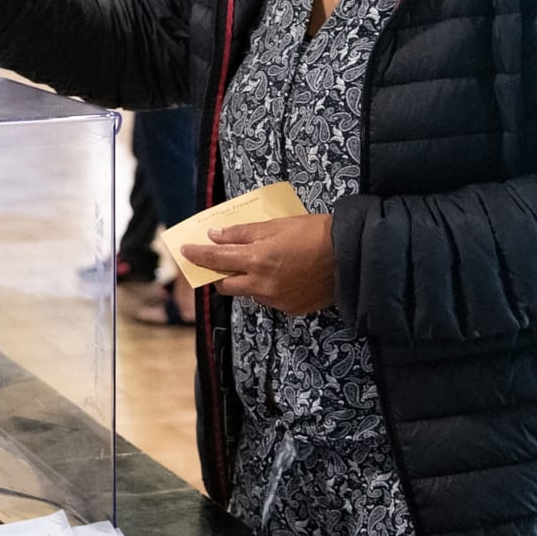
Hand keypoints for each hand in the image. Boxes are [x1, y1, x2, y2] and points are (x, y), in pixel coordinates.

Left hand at [179, 214, 336, 315]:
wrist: (352, 256)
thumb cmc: (315, 233)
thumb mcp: (276, 225)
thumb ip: (243, 233)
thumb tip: (215, 236)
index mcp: (256, 260)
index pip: (215, 260)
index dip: (197, 255)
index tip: (185, 251)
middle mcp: (262, 285)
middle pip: (226, 285)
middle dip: (219, 275)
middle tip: (221, 262)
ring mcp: (277, 300)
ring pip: (249, 293)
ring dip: (246, 282)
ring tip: (261, 265)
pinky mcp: (292, 309)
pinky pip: (269, 300)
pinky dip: (268, 289)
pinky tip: (282, 276)